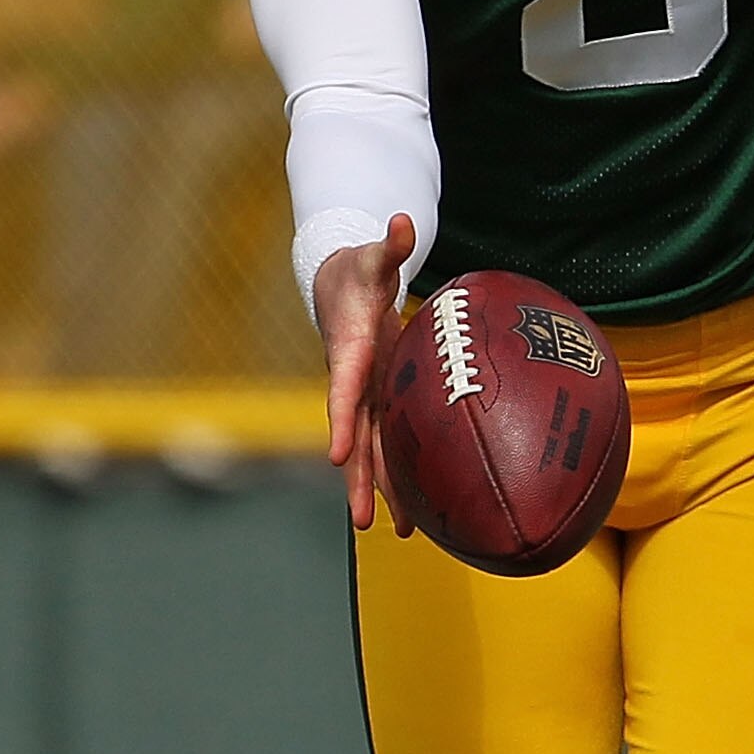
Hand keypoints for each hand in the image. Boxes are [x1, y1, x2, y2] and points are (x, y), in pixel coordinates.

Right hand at [313, 215, 417, 535]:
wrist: (339, 285)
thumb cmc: (359, 269)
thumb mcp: (373, 255)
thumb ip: (389, 243)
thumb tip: (402, 221)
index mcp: (351, 350)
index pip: (343, 389)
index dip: (339, 422)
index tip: (336, 455)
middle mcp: (354, 382)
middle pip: (355, 437)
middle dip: (359, 480)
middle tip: (362, 522)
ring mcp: (367, 396)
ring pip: (372, 449)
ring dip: (382, 490)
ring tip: (402, 532)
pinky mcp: (380, 401)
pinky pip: (389, 443)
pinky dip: (399, 474)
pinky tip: (417, 510)